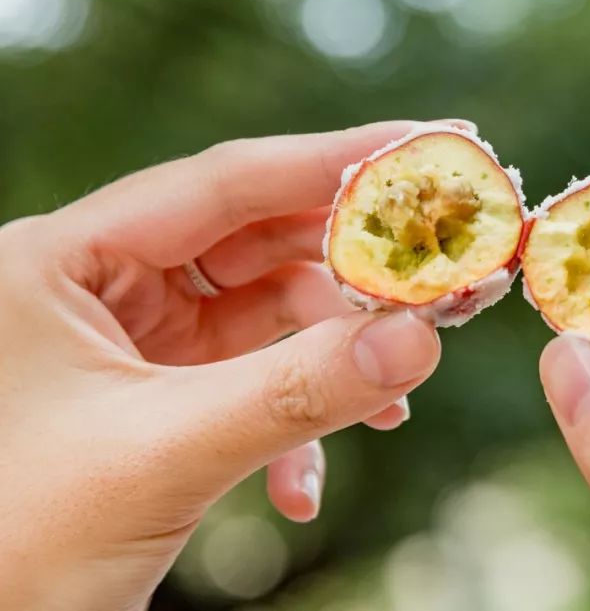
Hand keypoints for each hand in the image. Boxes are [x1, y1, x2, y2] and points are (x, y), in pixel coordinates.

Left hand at [0, 121, 447, 609]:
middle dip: (353, 273)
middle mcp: (100, 284)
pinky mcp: (163, 393)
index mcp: (63, 260)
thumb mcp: (163, 454)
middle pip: (258, 243)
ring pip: (270, 316)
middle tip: (444, 274)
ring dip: (335, 361)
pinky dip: (295, 423)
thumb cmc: (20, 546)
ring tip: (392, 408)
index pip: (220, 183)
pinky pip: (256, 379)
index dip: (330, 161)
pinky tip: (302, 488)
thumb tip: (421, 338)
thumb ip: (296, 391)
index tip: (426, 146)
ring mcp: (135, 340)